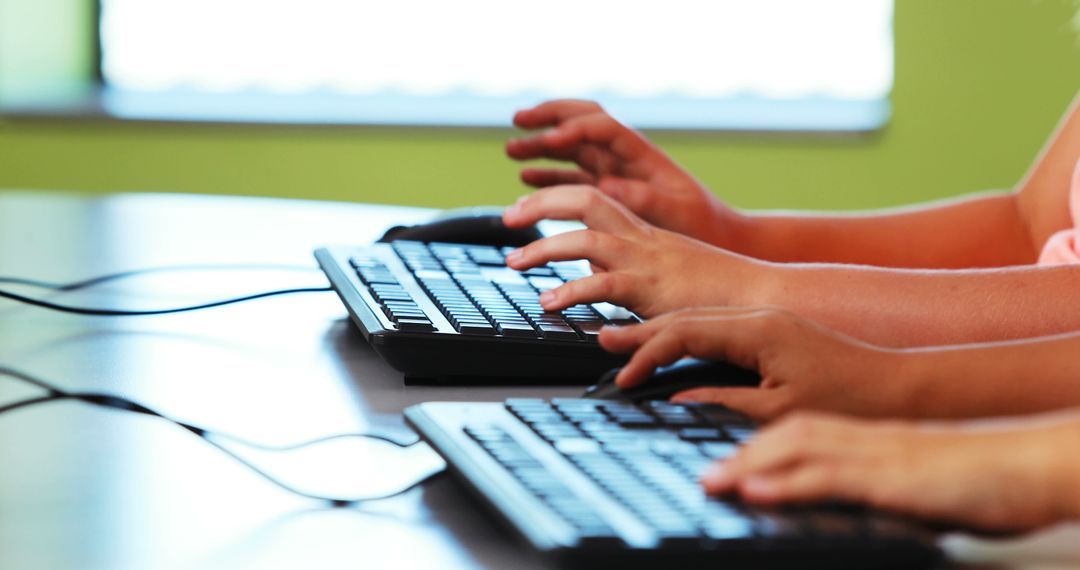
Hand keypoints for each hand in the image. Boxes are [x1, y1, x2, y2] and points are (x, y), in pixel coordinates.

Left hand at [503, 185, 764, 317]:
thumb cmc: (722, 294)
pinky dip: (571, 291)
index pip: (596, 199)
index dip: (557, 197)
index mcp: (647, 233)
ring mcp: (649, 261)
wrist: (766, 298)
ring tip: (514, 262)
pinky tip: (550, 301)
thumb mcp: (668, 276)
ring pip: (587, 238)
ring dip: (544, 246)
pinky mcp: (653, 288)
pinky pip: (604, 283)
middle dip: (541, 203)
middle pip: (585, 200)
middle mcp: (644, 239)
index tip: (526, 209)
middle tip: (506, 217)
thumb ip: (628, 273)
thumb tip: (594, 278)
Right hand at [506, 100, 744, 245]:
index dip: (573, 129)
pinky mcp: (609, 192)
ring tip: (511, 150)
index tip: (549, 140)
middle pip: (581, 121)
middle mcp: (624, 156)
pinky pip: (572, 178)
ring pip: (571, 149)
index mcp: (641, 154)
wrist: (719, 236)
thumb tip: (605, 185)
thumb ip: (640, 197)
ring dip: (541, 146)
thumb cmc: (701, 224)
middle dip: (548, 117)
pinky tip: (526, 178)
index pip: (601, 126)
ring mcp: (615, 171)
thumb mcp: (675, 211)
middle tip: (518, 120)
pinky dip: (549, 176)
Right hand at [599, 307, 912, 419]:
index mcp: (757, 330)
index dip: (648, 354)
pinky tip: (670, 340)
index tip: (624, 376)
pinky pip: (717, 324)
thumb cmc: (848, 397)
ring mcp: (766, 318)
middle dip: (642, 332)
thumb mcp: (779, 409)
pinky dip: (685, 333)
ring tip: (624, 337)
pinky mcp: (772, 327)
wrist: (899, 383)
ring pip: (699, 317)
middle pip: (685, 317)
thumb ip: (723, 400)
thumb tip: (678, 400)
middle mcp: (758, 315)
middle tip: (604, 340)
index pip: (685, 334)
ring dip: (661, 329)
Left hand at [701, 411, 1079, 532]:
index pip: (800, 433)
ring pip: (799, 447)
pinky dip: (787, 483)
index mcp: (868, 439)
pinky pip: (830, 476)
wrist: (1031, 464)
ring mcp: (877, 455)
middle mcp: (865, 439)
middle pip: (787, 434)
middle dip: (740, 450)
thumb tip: (839, 501)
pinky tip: (756, 491)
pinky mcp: (892, 478)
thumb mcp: (913, 482)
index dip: (758, 445)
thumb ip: (873, 485)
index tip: (724, 463)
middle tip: (704, 472)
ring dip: (750, 463)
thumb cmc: (978, 479)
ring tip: (713, 480)